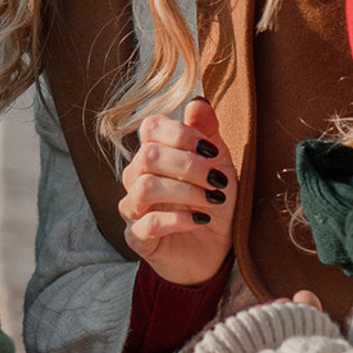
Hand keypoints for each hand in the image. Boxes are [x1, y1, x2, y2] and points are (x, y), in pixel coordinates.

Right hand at [120, 99, 236, 285]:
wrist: (217, 250)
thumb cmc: (214, 201)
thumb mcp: (219, 164)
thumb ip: (207, 133)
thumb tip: (197, 102)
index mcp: (154, 153)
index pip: (151, 127)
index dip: (181, 134)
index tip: (211, 151)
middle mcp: (137, 176)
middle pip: (148, 156)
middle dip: (188, 166)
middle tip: (218, 180)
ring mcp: (133, 208)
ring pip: (144, 188)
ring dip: (185, 192)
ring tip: (212, 200)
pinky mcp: (137, 239)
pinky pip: (147, 224)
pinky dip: (178, 219)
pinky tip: (200, 220)